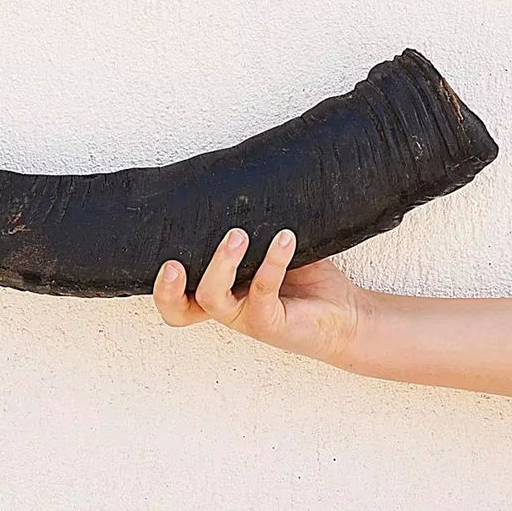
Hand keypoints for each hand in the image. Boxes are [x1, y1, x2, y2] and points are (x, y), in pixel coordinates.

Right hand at [153, 227, 370, 368]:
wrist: (349, 315)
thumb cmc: (306, 279)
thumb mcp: (270, 249)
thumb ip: (254, 230)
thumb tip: (242, 186)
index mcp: (220, 292)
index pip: (177, 300)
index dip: (162, 289)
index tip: (164, 259)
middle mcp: (227, 308)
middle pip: (179, 311)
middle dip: (168, 289)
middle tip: (172, 262)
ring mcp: (246, 319)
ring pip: (213, 298)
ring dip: (220, 263)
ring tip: (237, 235)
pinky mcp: (272, 324)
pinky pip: (263, 291)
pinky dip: (273, 260)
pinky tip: (285, 239)